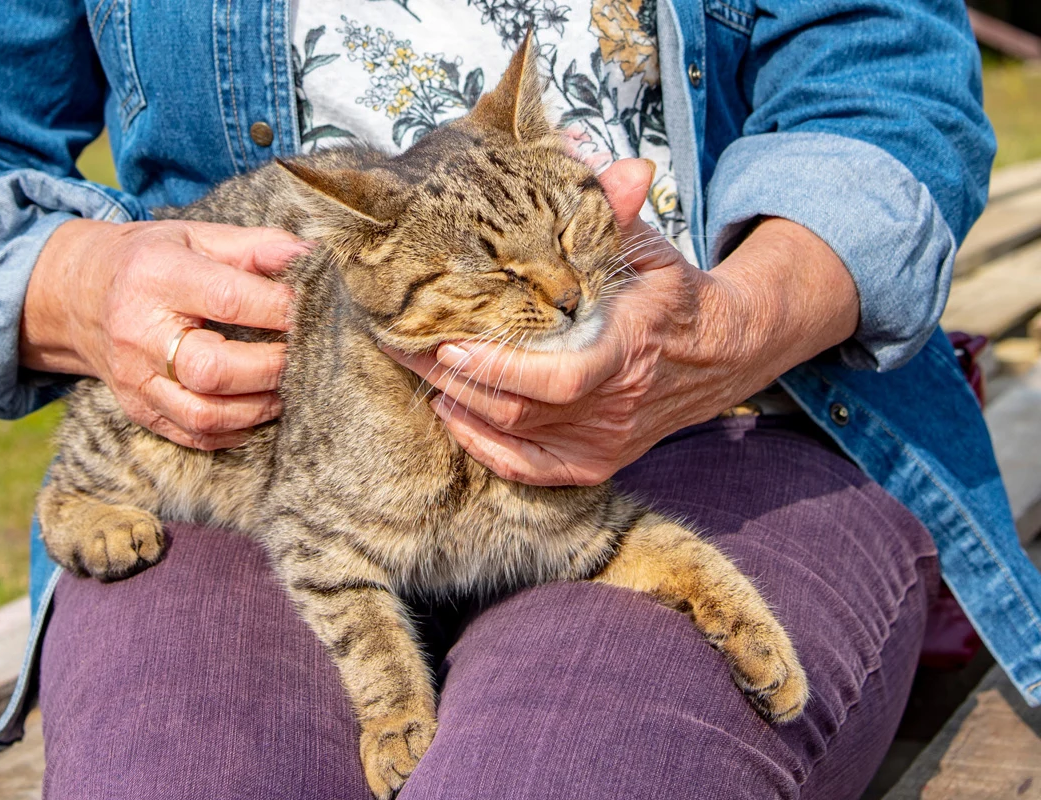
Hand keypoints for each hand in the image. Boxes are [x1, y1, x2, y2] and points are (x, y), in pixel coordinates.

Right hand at [22, 218, 310, 449]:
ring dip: (260, 407)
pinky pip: (195, 435)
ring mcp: (136, 379)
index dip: (280, 309)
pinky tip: (258, 407)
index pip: (228, 299)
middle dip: (272, 367)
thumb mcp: (197, 237)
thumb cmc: (153, 262)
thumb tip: (312, 260)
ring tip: (287, 386)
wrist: (80, 296)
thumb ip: (257, 246)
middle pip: (213, 369)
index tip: (314, 310)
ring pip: (204, 414)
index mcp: (156, 276)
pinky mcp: (139, 410)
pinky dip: (237, 429)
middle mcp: (139, 332)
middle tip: (304, 357)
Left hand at [387, 158, 858, 485]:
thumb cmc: (672, 297)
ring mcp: (606, 443)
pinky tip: (453, 410)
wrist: (723, 354)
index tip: (449, 341)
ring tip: (419, 364)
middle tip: (405, 340)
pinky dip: (481, 444)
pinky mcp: (595, 463)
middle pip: (517, 408)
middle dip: (453, 376)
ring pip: (513, 434)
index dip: (497, 368)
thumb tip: (574, 147)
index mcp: (629, 351)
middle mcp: (616, 407)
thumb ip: (609, 210)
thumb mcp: (646, 249)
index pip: (558, 379)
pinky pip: (525, 467)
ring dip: (458, 401)